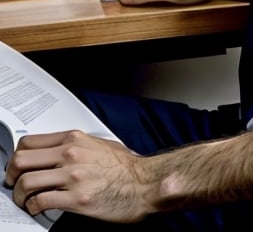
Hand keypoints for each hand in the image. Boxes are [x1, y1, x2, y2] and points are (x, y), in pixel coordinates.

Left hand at [5, 131, 151, 222]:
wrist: (144, 183)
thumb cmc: (126, 166)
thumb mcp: (99, 144)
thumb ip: (76, 146)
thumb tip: (58, 154)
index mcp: (74, 139)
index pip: (30, 142)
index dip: (17, 156)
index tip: (16, 166)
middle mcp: (70, 154)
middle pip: (22, 161)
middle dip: (11, 175)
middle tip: (12, 184)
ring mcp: (72, 177)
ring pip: (26, 183)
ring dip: (19, 195)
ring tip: (24, 201)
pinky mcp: (76, 200)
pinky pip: (41, 202)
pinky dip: (34, 208)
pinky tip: (38, 209)